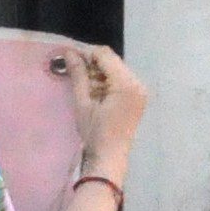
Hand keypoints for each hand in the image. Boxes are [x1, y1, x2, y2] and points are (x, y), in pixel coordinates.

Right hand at [58, 44, 146, 185]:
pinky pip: (121, 81)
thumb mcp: (83, 103)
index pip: (106, 56)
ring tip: (85, 87)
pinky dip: (107, 83)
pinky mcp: (137, 98)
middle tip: (75, 75)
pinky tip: (96, 94)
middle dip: (93, 65)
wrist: (110, 158)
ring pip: (116, 71)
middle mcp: (137, 83)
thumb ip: (78, 75)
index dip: (87, 55)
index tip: (70, 61)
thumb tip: (69, 52)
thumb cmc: (95, 133)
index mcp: (126, 84)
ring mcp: (140, 91)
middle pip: (113, 62)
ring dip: (100, 74)